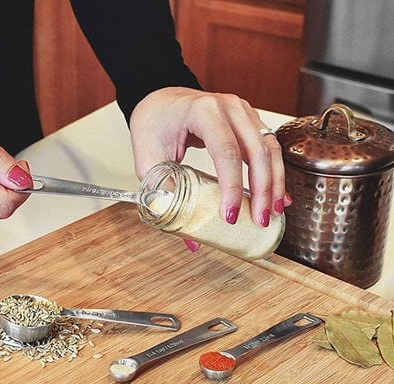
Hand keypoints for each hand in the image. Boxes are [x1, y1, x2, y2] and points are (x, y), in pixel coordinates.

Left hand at [129, 87, 290, 232]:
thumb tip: (191, 240)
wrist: (160, 101)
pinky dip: (274, 172)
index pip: (225, 152)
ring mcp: (242, 111)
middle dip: (262, 190)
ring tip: (273, 213)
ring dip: (274, 182)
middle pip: (256, 150)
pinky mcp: (249, 120)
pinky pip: (268, 147)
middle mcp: (228, 107)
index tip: (230, 216)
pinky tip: (277, 196)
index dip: (231, 187)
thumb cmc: (153, 125)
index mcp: (202, 111)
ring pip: (269, 148)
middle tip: (259, 220)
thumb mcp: (149, 161)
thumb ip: (167, 197)